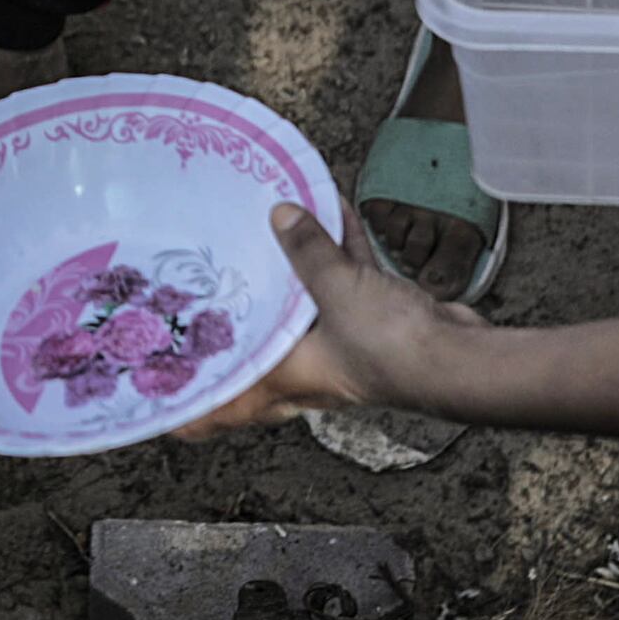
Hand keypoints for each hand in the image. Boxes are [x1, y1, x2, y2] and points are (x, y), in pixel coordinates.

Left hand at [183, 205, 481, 431]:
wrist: (458, 358)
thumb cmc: (389, 345)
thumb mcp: (335, 290)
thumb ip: (306, 251)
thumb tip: (278, 214)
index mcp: (285, 378)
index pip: (227, 403)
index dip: (193, 409)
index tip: (160, 394)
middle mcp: (309, 368)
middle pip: (260, 351)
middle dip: (235, 326)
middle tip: (201, 294)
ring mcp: (344, 345)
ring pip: (305, 308)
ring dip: (291, 274)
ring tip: (264, 233)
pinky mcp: (378, 322)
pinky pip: (348, 281)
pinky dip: (341, 250)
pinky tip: (334, 210)